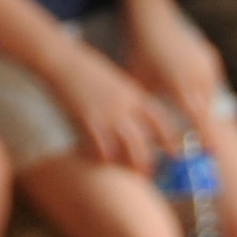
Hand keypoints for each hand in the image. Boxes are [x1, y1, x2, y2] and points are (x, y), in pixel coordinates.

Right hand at [42, 39, 177, 172]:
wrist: (62, 60)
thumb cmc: (86, 68)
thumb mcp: (116, 80)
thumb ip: (128, 99)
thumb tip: (137, 119)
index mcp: (133, 93)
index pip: (160, 120)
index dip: (169, 139)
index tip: (174, 154)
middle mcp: (124, 105)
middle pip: (145, 139)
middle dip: (148, 161)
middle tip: (147, 174)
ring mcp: (106, 112)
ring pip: (128, 146)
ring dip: (131, 165)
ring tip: (130, 176)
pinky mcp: (87, 119)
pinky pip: (101, 147)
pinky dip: (103, 158)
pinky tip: (101, 163)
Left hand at [123, 3, 224, 134]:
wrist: (150, 16)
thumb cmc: (139, 51)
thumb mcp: (139, 82)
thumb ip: (147, 108)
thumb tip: (147, 134)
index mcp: (181, 84)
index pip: (199, 119)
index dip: (205, 138)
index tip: (211, 153)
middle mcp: (199, 76)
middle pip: (206, 109)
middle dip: (201, 125)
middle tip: (198, 141)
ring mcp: (207, 65)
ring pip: (209, 95)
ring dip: (200, 105)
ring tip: (186, 110)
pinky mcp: (211, 57)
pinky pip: (210, 80)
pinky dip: (201, 88)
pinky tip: (185, 85)